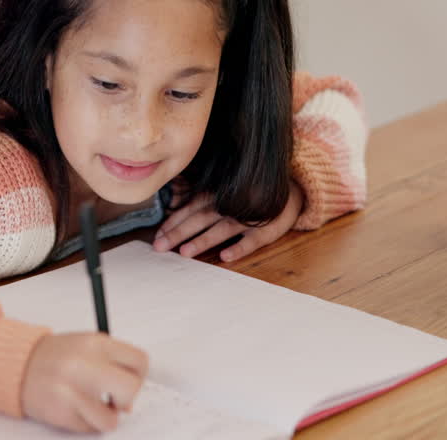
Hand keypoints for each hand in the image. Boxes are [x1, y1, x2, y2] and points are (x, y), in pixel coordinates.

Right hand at [21, 332, 147, 432]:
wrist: (16, 365)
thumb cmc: (56, 357)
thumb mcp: (87, 345)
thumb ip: (112, 362)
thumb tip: (132, 396)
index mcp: (95, 343)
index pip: (139, 362)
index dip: (139, 376)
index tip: (128, 380)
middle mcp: (84, 364)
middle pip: (131, 389)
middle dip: (127, 399)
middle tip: (114, 399)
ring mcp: (71, 390)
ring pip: (111, 419)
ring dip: (104, 417)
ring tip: (89, 405)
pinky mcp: (61, 412)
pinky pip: (90, 429)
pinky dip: (85, 422)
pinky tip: (73, 408)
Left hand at [152, 182, 304, 261]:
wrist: (291, 190)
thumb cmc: (248, 195)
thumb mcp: (224, 192)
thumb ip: (201, 201)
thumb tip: (171, 212)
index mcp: (216, 197)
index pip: (189, 210)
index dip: (172, 223)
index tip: (156, 236)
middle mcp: (228, 206)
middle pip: (199, 220)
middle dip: (178, 233)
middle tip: (160, 247)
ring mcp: (247, 218)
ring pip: (221, 230)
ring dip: (202, 240)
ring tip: (185, 252)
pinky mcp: (266, 229)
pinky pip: (252, 240)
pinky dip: (239, 248)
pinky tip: (226, 257)